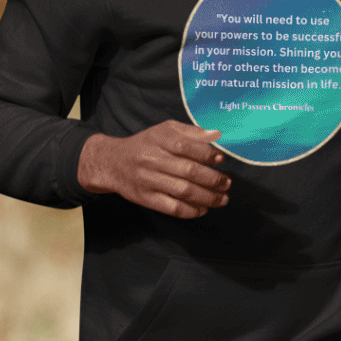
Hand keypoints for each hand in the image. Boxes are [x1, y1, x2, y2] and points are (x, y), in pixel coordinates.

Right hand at [78, 122, 230, 218]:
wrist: (112, 163)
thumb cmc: (145, 144)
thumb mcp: (164, 130)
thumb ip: (191, 132)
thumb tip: (216, 136)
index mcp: (159, 139)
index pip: (185, 146)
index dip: (206, 154)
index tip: (220, 159)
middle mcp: (153, 160)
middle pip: (188, 171)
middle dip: (212, 179)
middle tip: (227, 183)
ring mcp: (149, 181)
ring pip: (183, 192)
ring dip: (207, 197)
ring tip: (222, 199)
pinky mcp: (146, 198)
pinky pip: (172, 208)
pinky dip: (191, 211)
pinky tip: (204, 209)